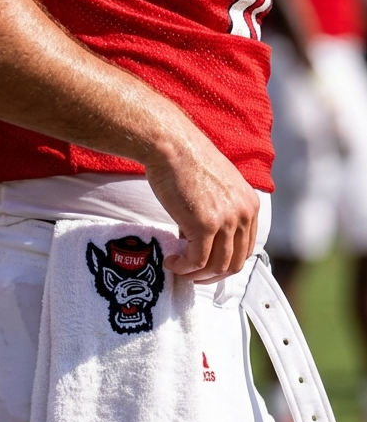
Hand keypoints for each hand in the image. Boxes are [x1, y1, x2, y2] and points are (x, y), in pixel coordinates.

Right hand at [145, 122, 259, 282]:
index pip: (246, 250)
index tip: (205, 266)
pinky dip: (183, 267)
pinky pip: (197, 261)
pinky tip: (171, 261)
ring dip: (196, 275)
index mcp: (249, 205)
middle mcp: (243, 213)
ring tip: (178, 267)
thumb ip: (220, 212)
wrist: (171, 146)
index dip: (224, 264)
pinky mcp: (205, 224)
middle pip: (235, 263)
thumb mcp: (217, 188)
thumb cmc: (186, 162)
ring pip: (217, 266)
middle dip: (211, 276)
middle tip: (191, 274)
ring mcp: (226, 220)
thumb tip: (205, 240)